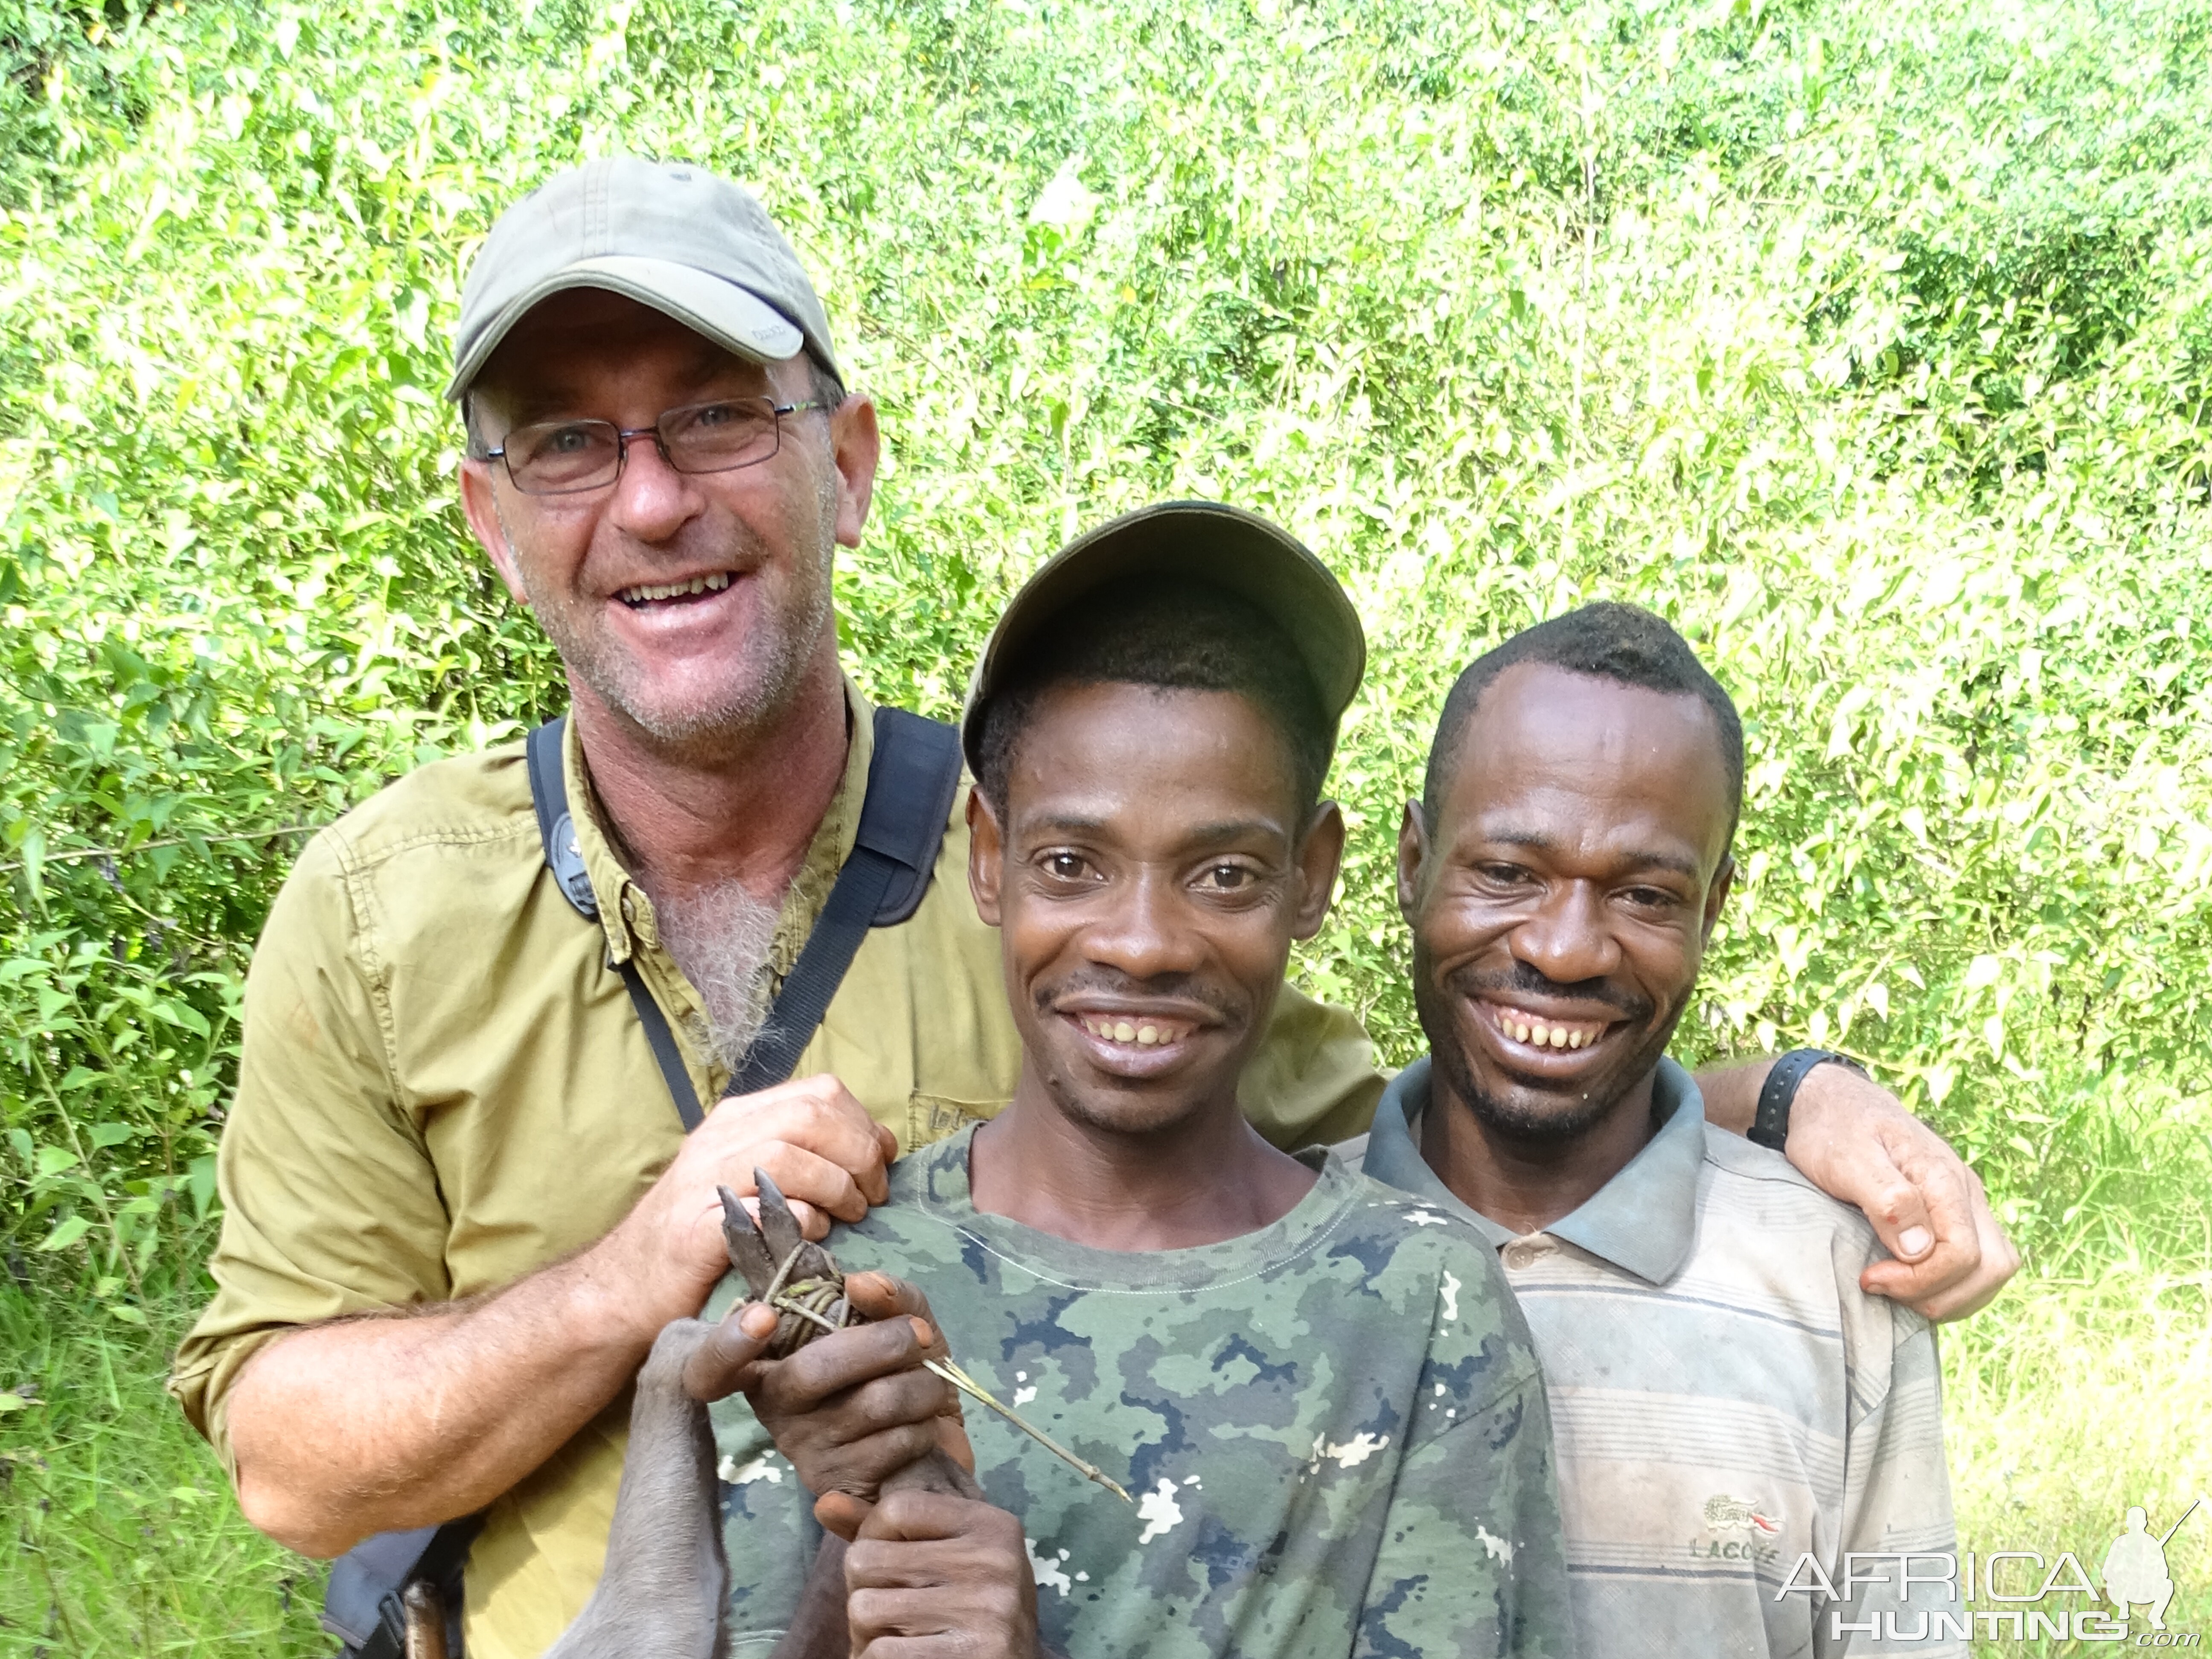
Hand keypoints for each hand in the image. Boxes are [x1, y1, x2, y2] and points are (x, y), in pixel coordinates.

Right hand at [591, 1073, 897, 1337]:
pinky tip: (811, 1238)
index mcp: (737, 1119)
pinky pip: (764, 1210)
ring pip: (790, 1156)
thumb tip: (876, 1146)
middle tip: (873, 1196)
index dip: (863, 1123)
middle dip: (858, 1154)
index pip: (819, 1092)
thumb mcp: (752, 1178)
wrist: (623, 1289)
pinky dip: (802, 1222)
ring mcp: (703, 1181)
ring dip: (836, 1188)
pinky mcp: (695, 1230)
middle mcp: (719, 1139)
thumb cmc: (700, 1236)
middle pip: (811, 1117)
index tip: (882, 1160)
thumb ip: (805, 1154)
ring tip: (849, 1217)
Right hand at [684, 1272, 974, 1540]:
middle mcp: (776, 1409)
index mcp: (774, 1363)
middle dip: (882, 1344)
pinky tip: (923, 1426)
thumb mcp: (903, 1323)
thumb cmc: (906, 1374)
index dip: (727, 1345)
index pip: (712, 1367)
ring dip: (920, 1387)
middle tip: (917, 1336)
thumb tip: (859, 1284)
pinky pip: (892, 1445)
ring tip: (927, 1386)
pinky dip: (924, 1426)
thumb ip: (887, 1295)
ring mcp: (805, 1452)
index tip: (763, 1318)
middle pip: (812, 1372)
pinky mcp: (841, 1487)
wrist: (941, 1446)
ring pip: (870, 1404)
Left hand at [845, 1489, 1039, 1658]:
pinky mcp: (968, 1657)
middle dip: (865, 1590)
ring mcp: (984, 1612)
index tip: (885, 1564)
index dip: (871, 1535)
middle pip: (866, 1559)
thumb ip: (889, 1532)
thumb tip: (824, 1503)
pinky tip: (905, 1656)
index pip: (896, 1508)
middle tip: (889, 1611)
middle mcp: (993, 1562)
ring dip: (866, 1632)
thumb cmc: (972, 1610)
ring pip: (864, 1609)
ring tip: (896, 1636)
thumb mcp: (949, 1559)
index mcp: (992, 1525)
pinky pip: (878, 1653)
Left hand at [1782, 1062, 2019, 1320]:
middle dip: (1942, 1295)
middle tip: (1887, 1291)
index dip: (1919, 1280)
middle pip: (1992, 1267)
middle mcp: (1965, 1191)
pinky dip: (1954, 1284)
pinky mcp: (1955, 1211)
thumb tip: (1919, 1249)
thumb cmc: (1833, 1129)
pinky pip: (1978, 1260)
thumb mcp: (1847, 1160)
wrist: (1831, 1100)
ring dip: (1953, 1296)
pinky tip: (1914, 1284)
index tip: (1870, 1279)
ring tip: (1901, 1293)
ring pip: (1993, 1268)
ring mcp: (1965, 1201)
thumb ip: (1887, 1200)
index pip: (1962, 1254)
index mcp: (1943, 1178)